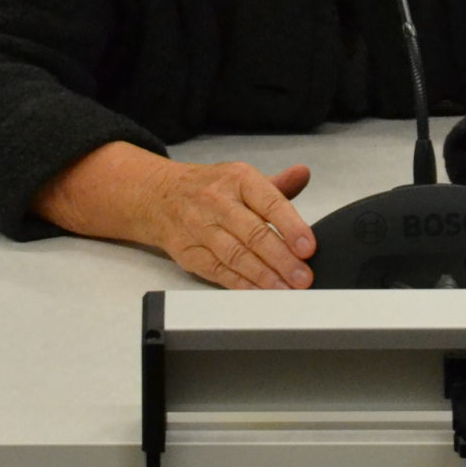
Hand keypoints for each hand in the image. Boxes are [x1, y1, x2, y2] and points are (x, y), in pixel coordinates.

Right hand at [143, 159, 316, 289]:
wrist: (158, 195)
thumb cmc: (208, 189)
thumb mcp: (241, 178)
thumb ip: (276, 184)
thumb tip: (303, 174)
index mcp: (237, 179)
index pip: (269, 202)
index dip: (291, 227)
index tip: (308, 247)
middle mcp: (216, 201)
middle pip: (253, 233)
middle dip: (281, 258)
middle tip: (302, 277)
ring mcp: (199, 227)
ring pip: (235, 255)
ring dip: (263, 276)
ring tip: (285, 289)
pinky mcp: (187, 251)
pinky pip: (217, 271)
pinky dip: (239, 284)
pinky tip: (258, 292)